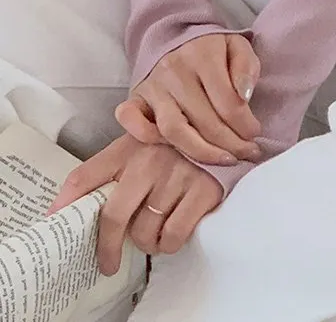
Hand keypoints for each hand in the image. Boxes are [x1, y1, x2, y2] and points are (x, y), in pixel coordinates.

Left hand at [49, 134, 221, 274]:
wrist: (224, 131)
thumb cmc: (175, 147)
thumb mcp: (139, 146)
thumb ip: (105, 172)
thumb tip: (60, 210)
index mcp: (128, 146)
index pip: (84, 177)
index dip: (63, 205)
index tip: (54, 226)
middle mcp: (149, 159)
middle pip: (113, 216)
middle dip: (108, 248)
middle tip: (108, 261)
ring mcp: (176, 174)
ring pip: (145, 232)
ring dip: (147, 242)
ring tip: (156, 229)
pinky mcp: (203, 190)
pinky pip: (173, 236)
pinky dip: (170, 243)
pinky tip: (174, 229)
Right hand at [116, 33, 261, 166]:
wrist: (175, 35)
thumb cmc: (212, 49)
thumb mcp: (237, 46)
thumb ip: (246, 67)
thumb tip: (245, 94)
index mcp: (203, 55)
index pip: (227, 101)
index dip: (246, 125)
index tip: (255, 136)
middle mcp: (174, 71)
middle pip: (204, 120)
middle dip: (230, 144)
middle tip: (246, 154)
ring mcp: (153, 86)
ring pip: (174, 129)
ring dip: (201, 152)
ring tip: (223, 160)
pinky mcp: (135, 97)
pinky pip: (132, 121)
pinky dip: (148, 138)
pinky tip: (176, 151)